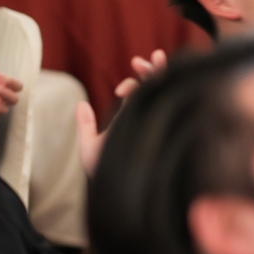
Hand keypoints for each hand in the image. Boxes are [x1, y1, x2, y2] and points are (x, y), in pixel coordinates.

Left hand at [80, 49, 165, 174]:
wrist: (121, 196)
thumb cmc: (107, 176)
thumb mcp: (90, 149)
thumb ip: (85, 127)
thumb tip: (80, 104)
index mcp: (132, 117)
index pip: (138, 92)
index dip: (131, 84)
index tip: (120, 91)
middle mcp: (147, 116)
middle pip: (154, 86)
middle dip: (149, 70)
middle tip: (138, 62)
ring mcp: (157, 120)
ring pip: (165, 89)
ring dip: (161, 71)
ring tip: (157, 57)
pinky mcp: (167, 128)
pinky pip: (173, 100)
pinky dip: (170, 84)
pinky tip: (166, 76)